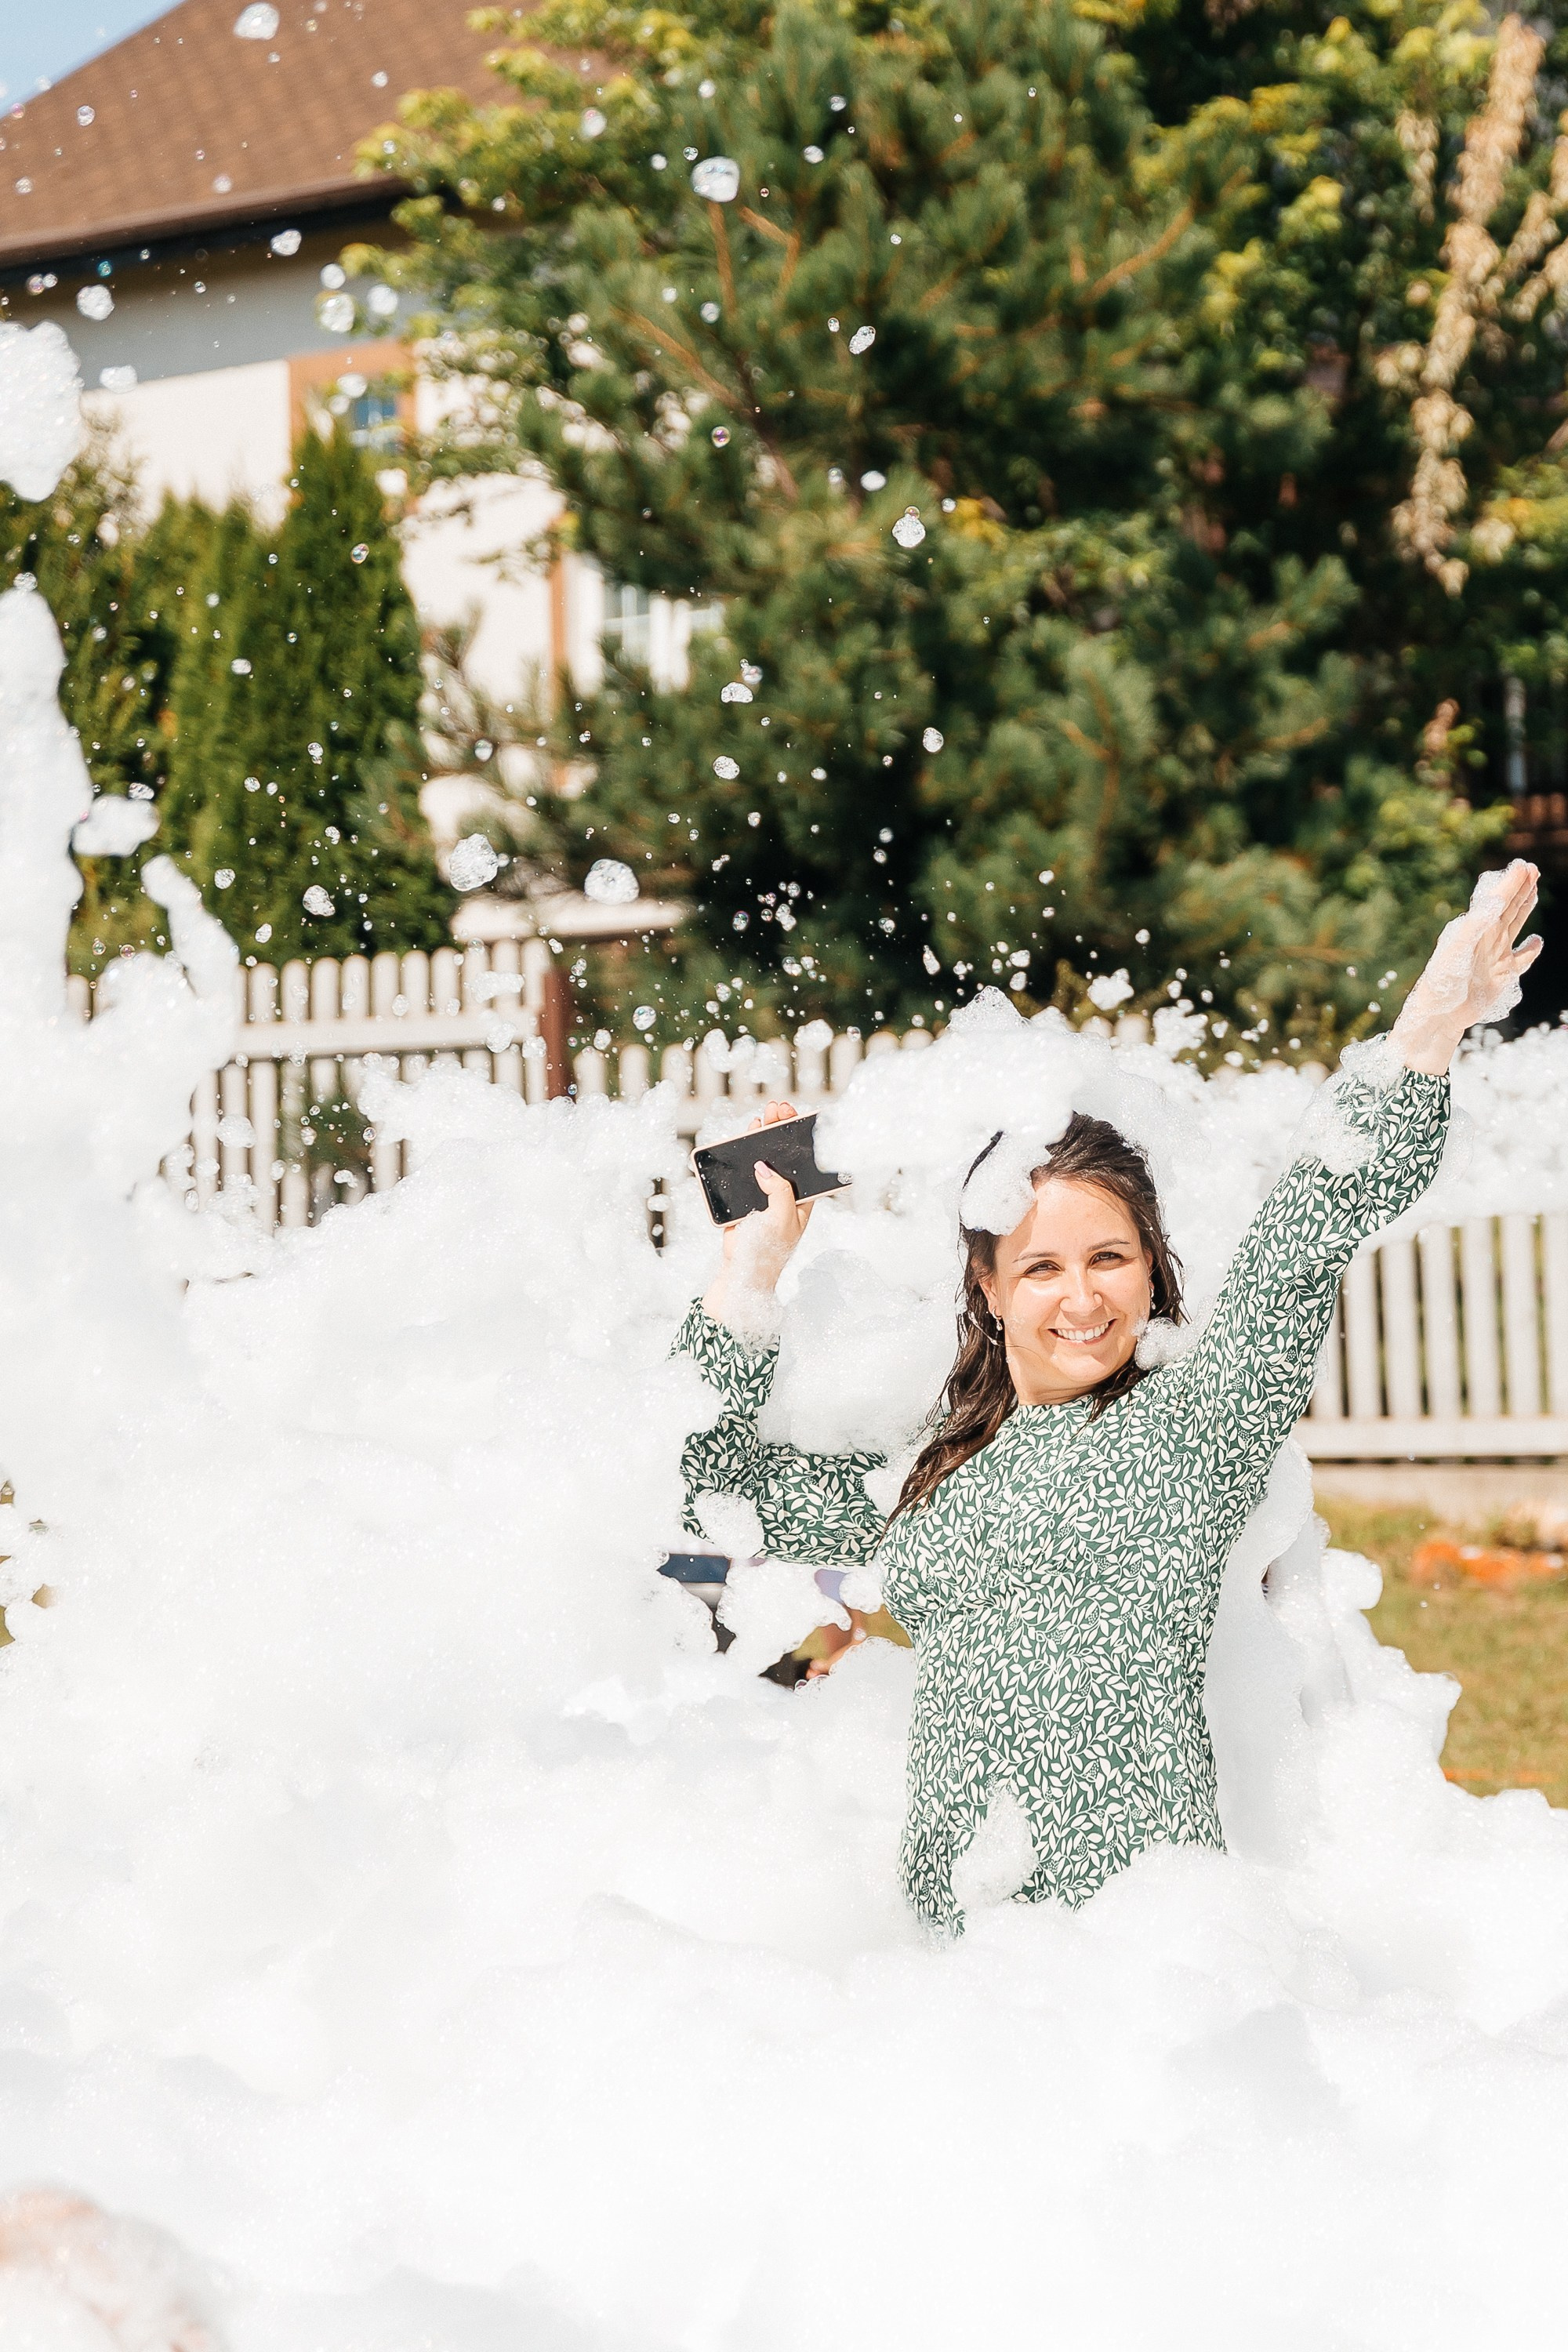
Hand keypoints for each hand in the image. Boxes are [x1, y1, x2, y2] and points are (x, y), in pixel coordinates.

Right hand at [703, 1100, 814, 1321]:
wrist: (741, 1274)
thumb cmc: (768, 1251)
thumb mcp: (782, 1219)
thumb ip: (778, 1190)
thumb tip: (764, 1166)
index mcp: (801, 1198)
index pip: (805, 1162)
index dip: (801, 1139)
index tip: (797, 1117)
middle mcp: (783, 1193)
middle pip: (783, 1155)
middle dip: (780, 1131)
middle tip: (776, 1108)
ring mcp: (761, 1194)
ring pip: (761, 1159)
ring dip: (760, 1138)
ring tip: (760, 1117)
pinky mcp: (741, 1198)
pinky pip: (741, 1171)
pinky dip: (740, 1154)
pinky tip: (742, 1138)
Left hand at [1391, 860, 1541, 1075]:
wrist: (1439, 1016)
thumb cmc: (1442, 981)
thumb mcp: (1456, 949)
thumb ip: (1475, 924)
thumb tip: (1494, 901)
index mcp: (1474, 930)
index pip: (1496, 901)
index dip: (1510, 883)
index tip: (1524, 866)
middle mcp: (1485, 940)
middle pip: (1507, 908)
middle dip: (1519, 889)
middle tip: (1531, 868)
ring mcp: (1495, 957)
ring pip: (1514, 926)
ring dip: (1524, 908)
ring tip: (1533, 890)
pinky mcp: (1503, 977)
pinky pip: (1521, 960)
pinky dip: (1530, 950)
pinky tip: (1537, 940)